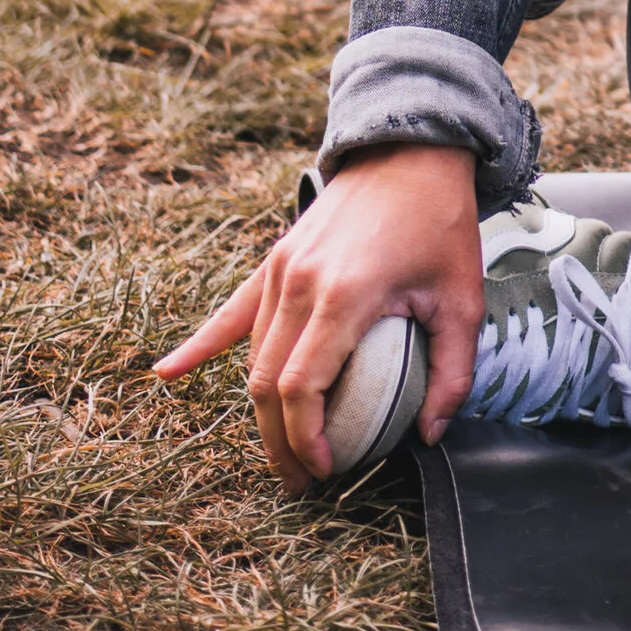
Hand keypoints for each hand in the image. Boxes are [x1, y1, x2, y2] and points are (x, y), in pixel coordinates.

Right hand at [154, 144, 483, 490]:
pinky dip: (200, 346)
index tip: (327, 470)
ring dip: (261, 410)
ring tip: (281, 452)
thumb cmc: (441, 222)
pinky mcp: (274, 260)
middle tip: (302, 481)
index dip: (306, 440)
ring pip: (252, 357)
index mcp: (344, 296)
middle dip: (279, 442)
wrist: (413, 149)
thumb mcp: (464, 298)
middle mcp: (300, 284)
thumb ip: (451, 372)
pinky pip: (232, 313)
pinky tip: (166, 373)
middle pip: (268, 384)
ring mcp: (280, 270)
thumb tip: (430, 433)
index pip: (302, 389)